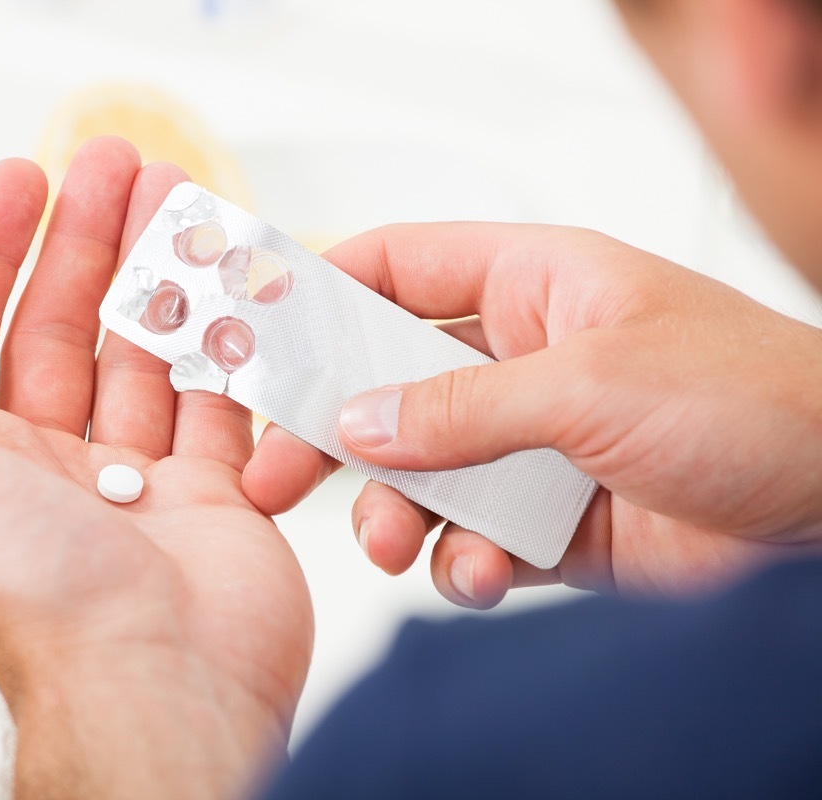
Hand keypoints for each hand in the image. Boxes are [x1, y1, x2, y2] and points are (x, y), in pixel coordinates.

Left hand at [0, 138, 311, 798]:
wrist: (158, 676)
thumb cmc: (27, 592)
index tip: (23, 180)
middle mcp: (44, 465)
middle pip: (63, 327)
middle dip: (89, 241)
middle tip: (119, 166)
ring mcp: (131, 478)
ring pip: (141, 353)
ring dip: (159, 278)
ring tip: (182, 205)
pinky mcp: (207, 494)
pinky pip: (213, 400)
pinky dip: (223, 345)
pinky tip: (231, 291)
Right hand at [244, 223, 821, 608]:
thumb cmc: (756, 401)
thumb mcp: (591, 384)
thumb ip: (461, 406)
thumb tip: (357, 422)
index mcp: (532, 285)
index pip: (399, 267)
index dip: (322, 291)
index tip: (257, 335)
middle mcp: (521, 360)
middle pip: (386, 380)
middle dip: (331, 428)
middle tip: (276, 470)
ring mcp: (531, 443)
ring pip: (418, 471)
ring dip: (393, 510)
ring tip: (393, 542)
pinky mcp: (547, 521)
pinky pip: (468, 539)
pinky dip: (458, 563)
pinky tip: (474, 575)